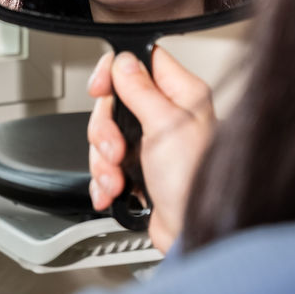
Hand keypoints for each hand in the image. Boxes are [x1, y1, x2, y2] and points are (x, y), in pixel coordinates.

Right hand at [87, 47, 216, 252]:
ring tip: (118, 178)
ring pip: (108, 135)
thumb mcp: (164, 124)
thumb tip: (123, 61)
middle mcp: (168, 115)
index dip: (115, 70)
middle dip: (105, 129)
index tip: (100, 87)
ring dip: (103, 160)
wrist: (191, 232)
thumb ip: (140, 89)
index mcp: (181, 94)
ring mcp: (153, 144)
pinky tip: (114, 191)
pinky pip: (108, 165)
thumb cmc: (194, 180)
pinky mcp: (141, 171)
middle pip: (116, 101)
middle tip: (116, 149)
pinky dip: (105, 180)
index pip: (142, 61)